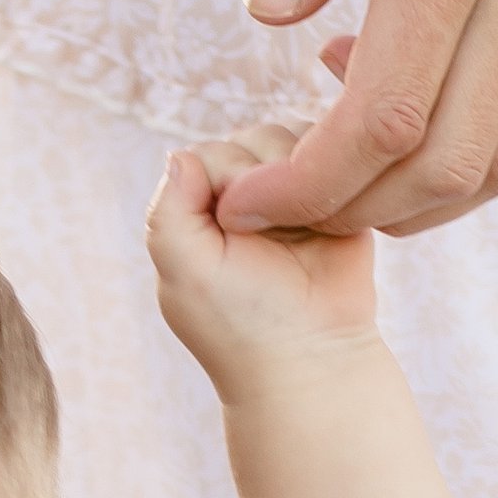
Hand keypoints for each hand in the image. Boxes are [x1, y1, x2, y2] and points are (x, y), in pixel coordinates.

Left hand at [145, 133, 375, 395]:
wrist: (313, 358)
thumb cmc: (241, 326)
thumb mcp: (184, 273)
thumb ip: (167, 212)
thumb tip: (181, 153)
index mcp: (194, 215)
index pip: (204, 155)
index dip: (224, 180)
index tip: (235, 231)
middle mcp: (238, 199)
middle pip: (248, 139)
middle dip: (262, 179)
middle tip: (271, 243)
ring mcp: (285, 195)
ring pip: (290, 140)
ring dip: (296, 179)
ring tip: (299, 237)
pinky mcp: (329, 194)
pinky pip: (330, 153)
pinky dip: (329, 174)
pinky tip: (323, 222)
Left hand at [216, 0, 497, 236]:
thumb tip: (268, 14)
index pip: (382, 118)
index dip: (309, 184)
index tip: (250, 198)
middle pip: (444, 169)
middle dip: (353, 209)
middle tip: (287, 199)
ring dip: (418, 198)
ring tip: (347, 163)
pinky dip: (466, 148)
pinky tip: (410, 96)